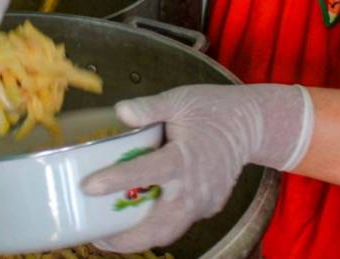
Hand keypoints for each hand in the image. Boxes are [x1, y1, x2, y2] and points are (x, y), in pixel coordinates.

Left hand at [83, 84, 313, 252]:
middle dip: (124, 239)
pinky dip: (159, 224)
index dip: (115, 181)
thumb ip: (149, 107)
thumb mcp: (180, 100)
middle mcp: (194, 188)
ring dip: (140, 237)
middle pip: (157, 228)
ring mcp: (204, 202)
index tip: (88, 186)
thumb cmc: (213, 109)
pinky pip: (181, 222)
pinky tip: (140, 214)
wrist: (251, 125)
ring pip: (168, 232)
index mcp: (184, 158)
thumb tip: (121, 111)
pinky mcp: (209, 207)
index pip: (145, 173)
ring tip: (111, 233)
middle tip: (95, 234)